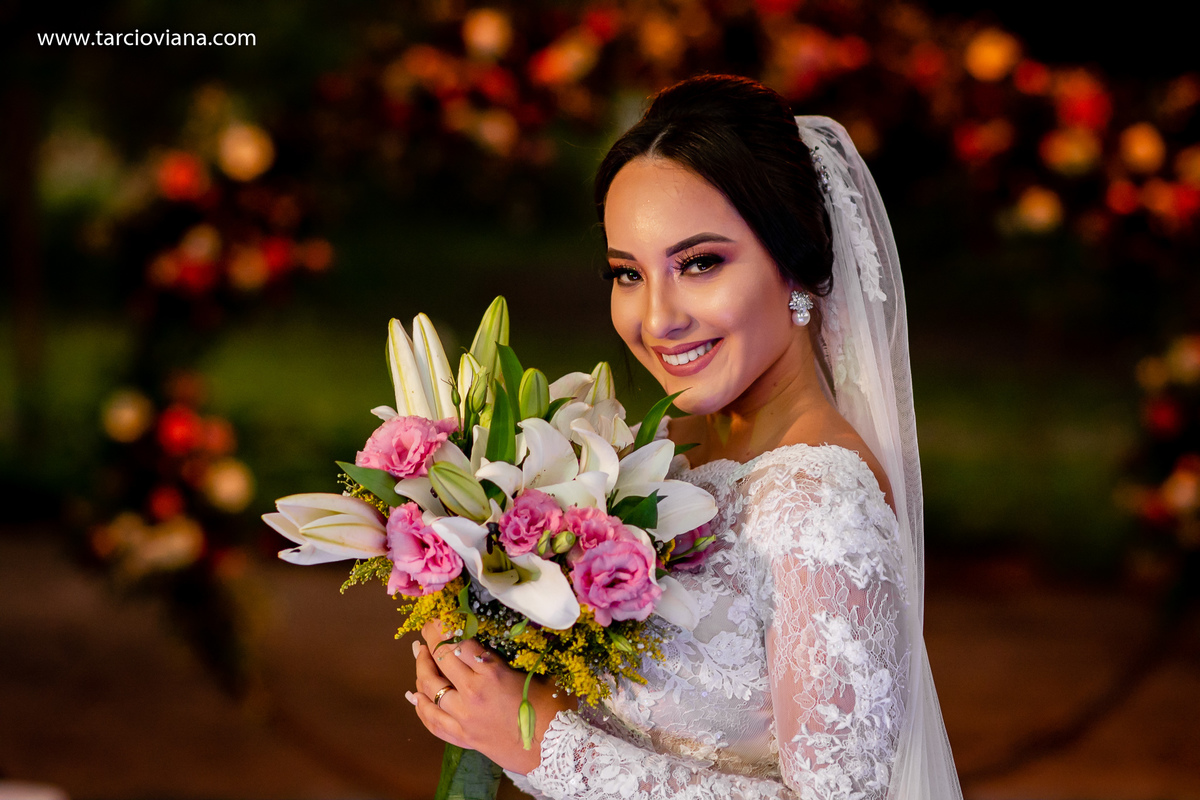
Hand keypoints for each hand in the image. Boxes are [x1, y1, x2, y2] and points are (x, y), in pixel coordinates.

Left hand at [406, 619, 575, 774]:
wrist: (555, 753)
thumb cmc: (555, 711)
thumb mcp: (542, 674)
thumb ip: (521, 658)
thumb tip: (517, 640)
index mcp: (492, 672)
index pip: (457, 643)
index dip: (444, 627)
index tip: (440, 618)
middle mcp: (472, 693)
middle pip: (439, 661)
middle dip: (430, 642)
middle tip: (426, 630)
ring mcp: (464, 718)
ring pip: (429, 690)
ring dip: (421, 670)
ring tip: (419, 655)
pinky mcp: (463, 738)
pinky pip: (432, 721)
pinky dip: (420, 707)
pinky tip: (415, 697)